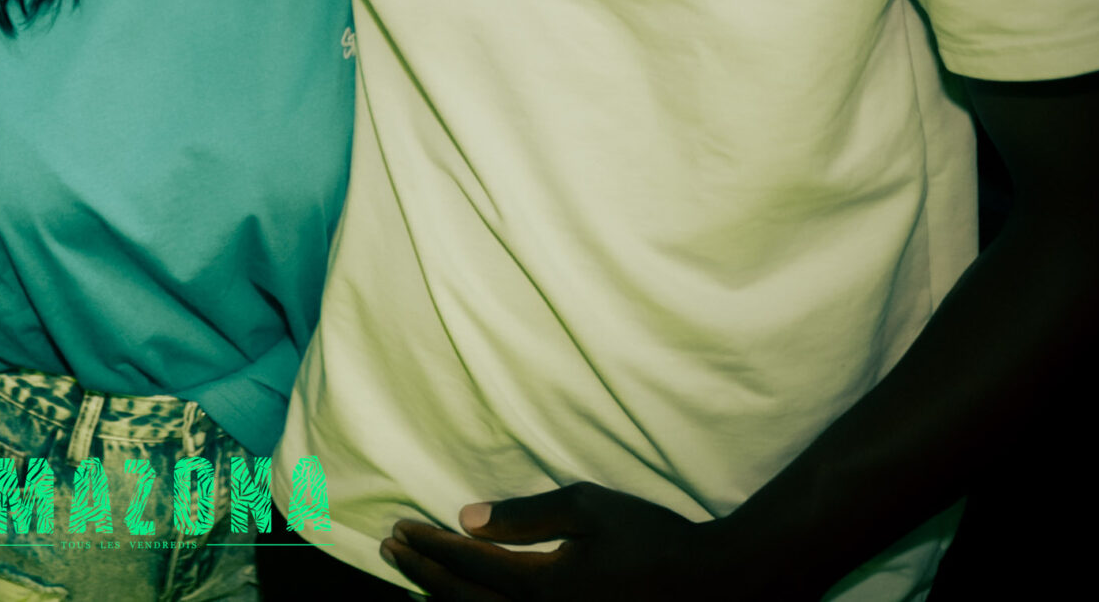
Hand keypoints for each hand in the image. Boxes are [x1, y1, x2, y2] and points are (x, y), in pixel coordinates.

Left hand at [382, 483, 763, 601]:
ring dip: (442, 600)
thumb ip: (524, 515)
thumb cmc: (649, 535)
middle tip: (390, 549)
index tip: (399, 528)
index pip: (468, 563)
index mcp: (542, 585)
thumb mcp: (587, 507)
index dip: (429, 546)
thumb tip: (466, 518)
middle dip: (423, 574)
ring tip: (414, 580)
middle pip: (463, 601)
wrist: (708, 581)